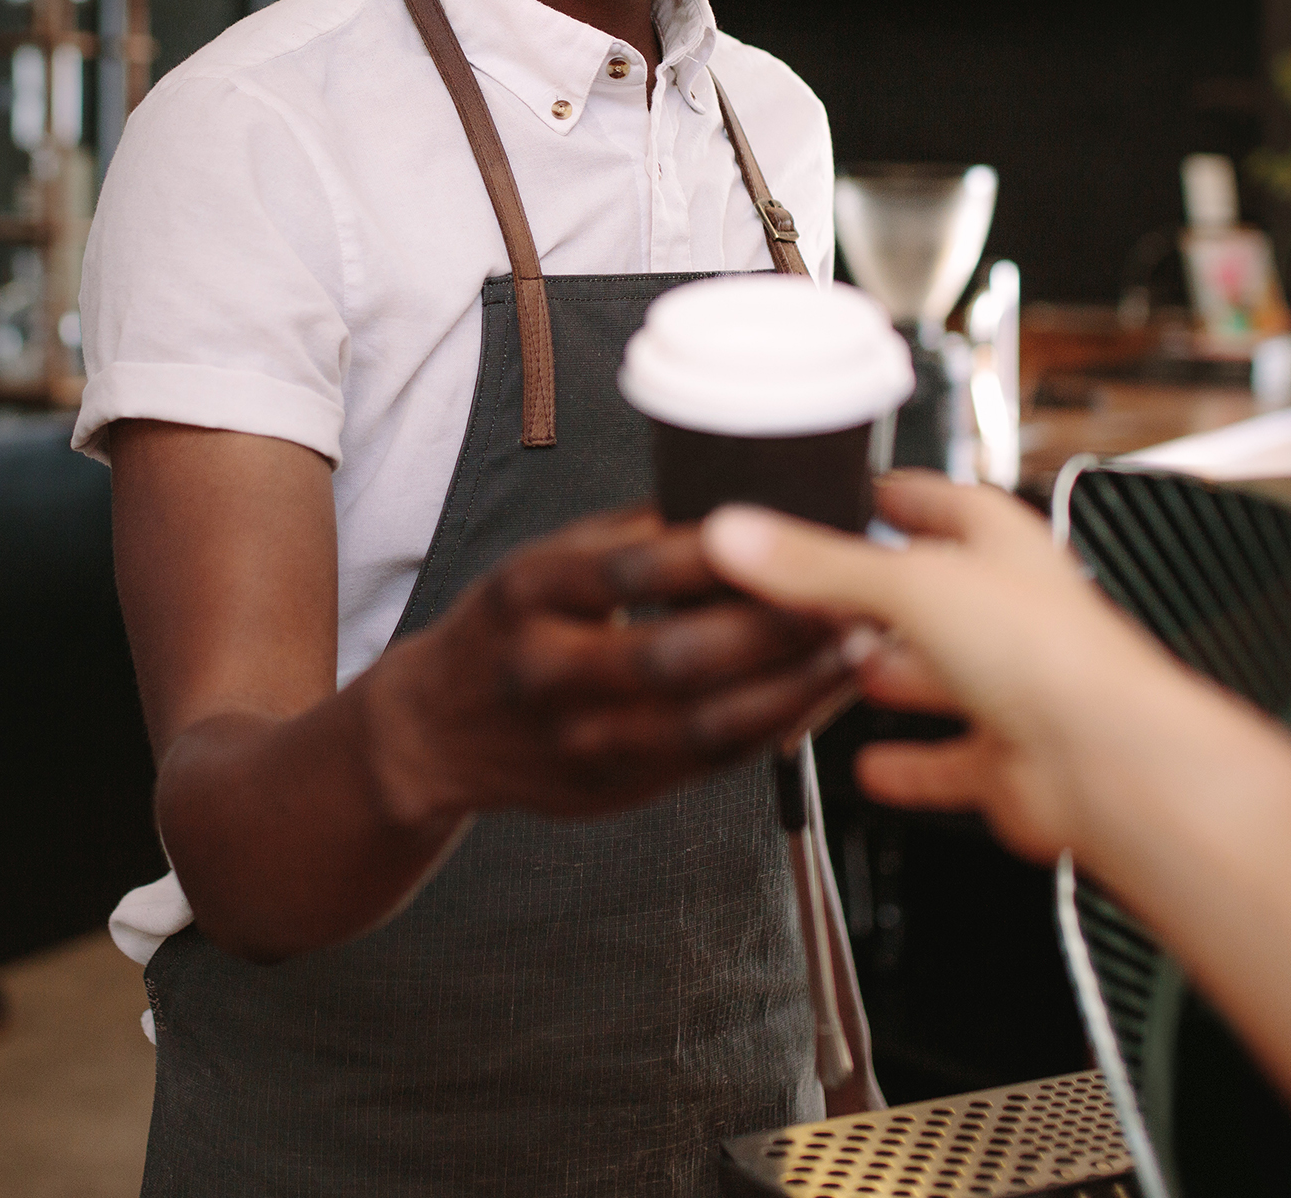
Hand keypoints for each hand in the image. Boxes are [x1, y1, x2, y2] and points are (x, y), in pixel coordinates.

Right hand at [365, 504, 860, 826]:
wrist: (432, 732)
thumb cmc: (506, 627)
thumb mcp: (542, 561)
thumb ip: (629, 539)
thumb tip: (740, 499)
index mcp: (527, 592)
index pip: (629, 571)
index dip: (718, 557)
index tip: (795, 532)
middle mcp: (546, 672)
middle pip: (674, 656)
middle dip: (773, 629)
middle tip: (851, 595)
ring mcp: (578, 741)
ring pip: (702, 724)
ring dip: (793, 687)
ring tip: (858, 647)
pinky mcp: (612, 791)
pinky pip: (710, 763)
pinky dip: (774, 727)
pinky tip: (820, 693)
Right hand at [702, 470, 1198, 860]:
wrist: (1108, 763)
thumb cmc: (1052, 656)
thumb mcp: (910, 584)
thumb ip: (818, 566)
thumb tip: (739, 534)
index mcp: (1001, 546)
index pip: (942, 502)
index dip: (896, 496)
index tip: (850, 494)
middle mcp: (1013, 612)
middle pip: (936, 592)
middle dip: (881, 593)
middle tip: (822, 592)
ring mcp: (1014, 688)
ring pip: (942, 674)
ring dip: (894, 673)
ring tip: (839, 670)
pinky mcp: (1007, 760)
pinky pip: (948, 761)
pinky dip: (909, 764)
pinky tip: (872, 767)